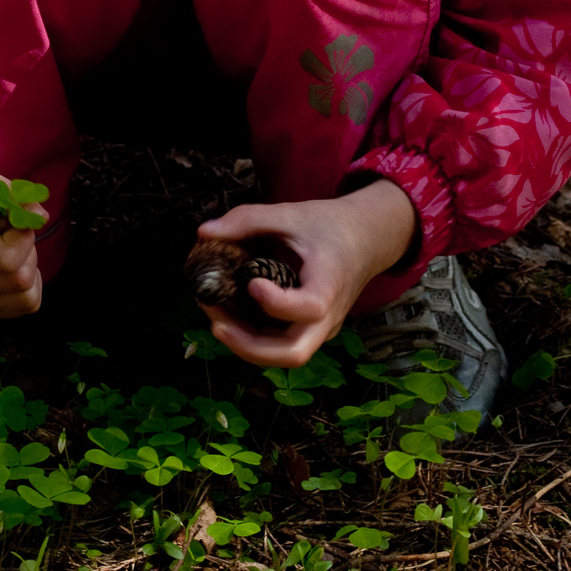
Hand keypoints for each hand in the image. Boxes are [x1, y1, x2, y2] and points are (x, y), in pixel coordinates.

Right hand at [0, 183, 43, 317]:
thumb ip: (19, 200)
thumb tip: (41, 217)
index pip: (7, 258)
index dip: (24, 238)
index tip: (16, 224)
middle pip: (19, 281)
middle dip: (29, 255)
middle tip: (16, 238)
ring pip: (26, 299)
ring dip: (30, 273)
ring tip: (14, 254)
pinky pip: (20, 308)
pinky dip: (26, 289)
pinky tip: (11, 270)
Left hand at [195, 180, 416, 368]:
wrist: (366, 239)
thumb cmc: (329, 226)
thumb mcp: (291, 214)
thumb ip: (248, 220)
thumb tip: (204, 233)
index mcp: (330, 283)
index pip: (310, 308)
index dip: (277, 303)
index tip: (250, 283)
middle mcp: (329, 316)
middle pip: (294, 353)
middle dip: (249, 345)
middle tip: (216, 323)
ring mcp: (321, 328)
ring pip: (285, 356)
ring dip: (245, 345)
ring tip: (214, 315)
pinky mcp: (311, 330)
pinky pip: (281, 345)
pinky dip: (253, 338)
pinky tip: (229, 315)